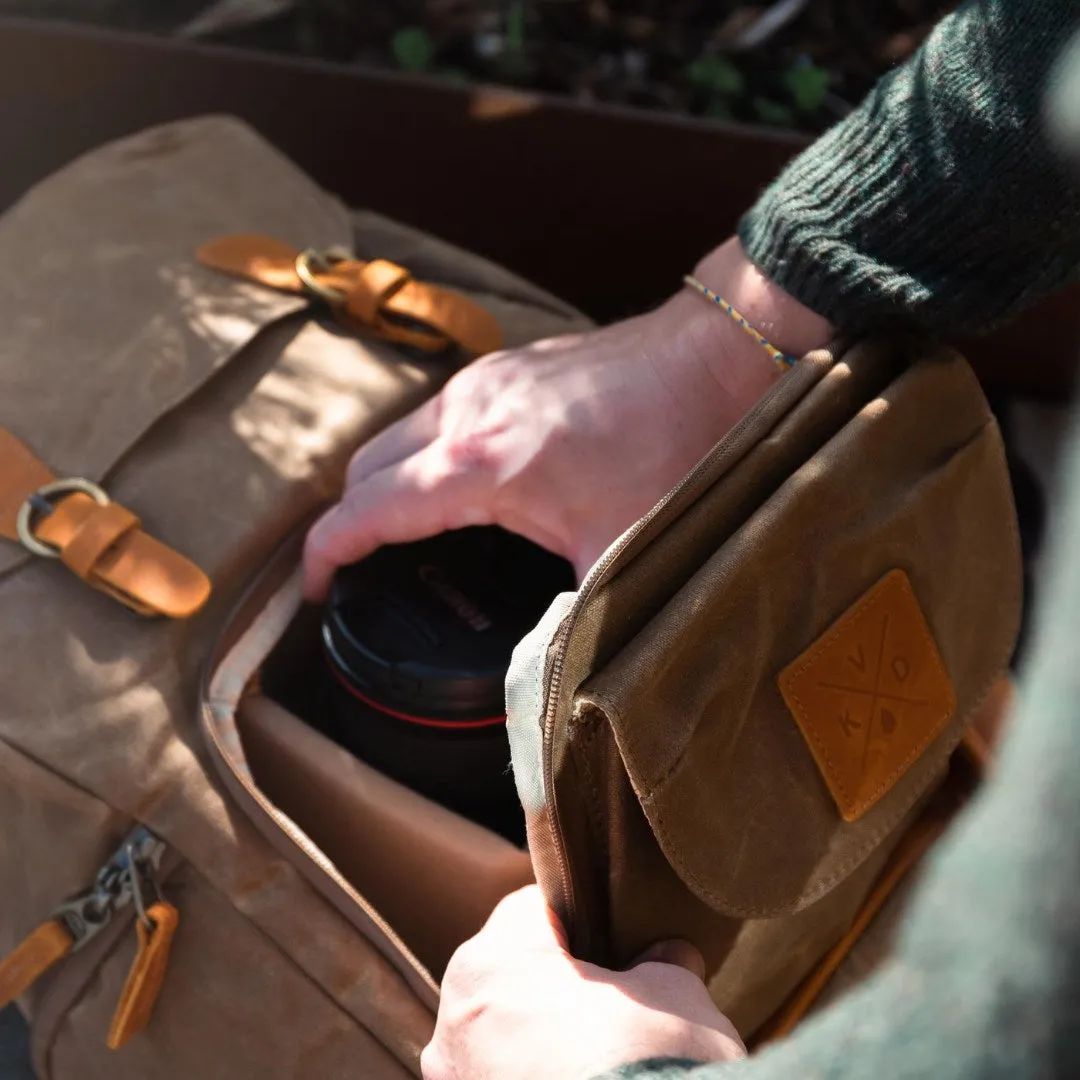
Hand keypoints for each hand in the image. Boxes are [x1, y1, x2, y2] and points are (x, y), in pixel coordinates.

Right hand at [303, 239, 830, 597]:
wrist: (717, 353)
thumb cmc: (678, 445)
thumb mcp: (623, 552)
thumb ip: (575, 621)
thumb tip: (548, 683)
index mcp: (478, 464)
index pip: (364, 510)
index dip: (325, 556)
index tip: (315, 593)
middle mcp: (464, 412)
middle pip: (365, 467)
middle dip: (347, 520)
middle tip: (359, 572)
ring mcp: (484, 381)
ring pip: (399, 434)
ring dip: (386, 483)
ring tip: (404, 536)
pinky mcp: (508, 367)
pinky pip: (437, 414)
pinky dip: (424, 454)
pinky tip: (463, 487)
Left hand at [421, 886, 745, 1079]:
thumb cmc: (646, 1064)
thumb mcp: (675, 995)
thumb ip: (665, 962)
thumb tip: (670, 954)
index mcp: (493, 957)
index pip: (533, 909)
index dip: (580, 919)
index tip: (613, 938)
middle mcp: (456, 1016)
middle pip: (510, 972)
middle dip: (556, 981)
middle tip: (611, 999)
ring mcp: (456, 1078)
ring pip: (499, 1033)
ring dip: (540, 1037)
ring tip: (597, 1053)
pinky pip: (499, 1076)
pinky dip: (532, 1075)